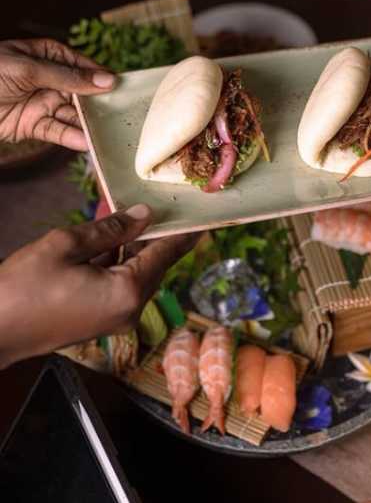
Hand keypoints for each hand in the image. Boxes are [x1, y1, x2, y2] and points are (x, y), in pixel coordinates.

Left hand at [0, 38, 115, 150]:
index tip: (124, 88)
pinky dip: (71, 138)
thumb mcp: (26, 68)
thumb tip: (107, 80)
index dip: (102, 77)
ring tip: (107, 134)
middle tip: (123, 115)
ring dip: (89, 125)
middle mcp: (48, 80)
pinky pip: (57, 131)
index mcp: (46, 56)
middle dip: (101, 105)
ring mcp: (42, 104)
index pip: (82, 66)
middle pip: (82, 93)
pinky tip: (85, 142)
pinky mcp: (33, 126)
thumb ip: (67, 77)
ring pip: (72, 115)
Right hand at [0, 204, 197, 367]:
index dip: (183, 228)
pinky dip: (115, 261)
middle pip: (154, 262)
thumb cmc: (21, 289)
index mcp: (128, 292)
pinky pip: (118, 284)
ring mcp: (116, 318)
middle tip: (154, 201)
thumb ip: (110, 229)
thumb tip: (145, 215)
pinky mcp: (100, 320)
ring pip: (136, 272)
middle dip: (152, 232)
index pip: (168, 252)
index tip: (200, 211)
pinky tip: (106, 238)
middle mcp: (130, 309)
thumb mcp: (65, 247)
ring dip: (131, 245)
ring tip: (125, 213)